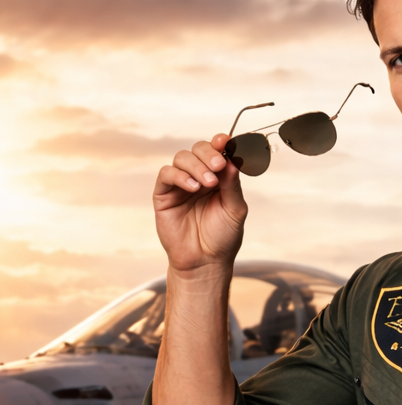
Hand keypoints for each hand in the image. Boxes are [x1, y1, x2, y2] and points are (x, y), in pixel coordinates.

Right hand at [153, 133, 246, 276]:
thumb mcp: (235, 210)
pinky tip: (193, 187)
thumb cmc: (222, 238)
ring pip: (182, 158)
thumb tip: (232, 160)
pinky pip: (167, 174)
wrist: (205, 262)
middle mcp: (198, 177)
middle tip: (218, 166)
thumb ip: (233, 185)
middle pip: (198, 149)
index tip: (226, 142)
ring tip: (208, 183)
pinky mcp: (164, 194)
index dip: (220, 143)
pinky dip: (180, 176)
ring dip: (196, 166)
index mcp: (218, 178)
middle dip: (208, 153)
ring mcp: (180, 184)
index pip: (217, 152)